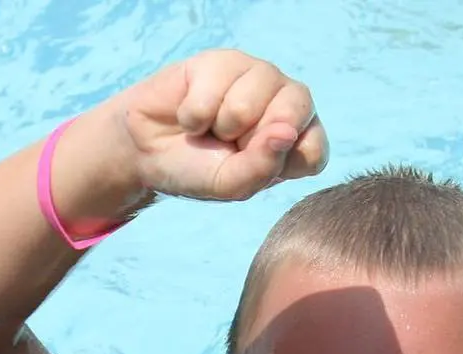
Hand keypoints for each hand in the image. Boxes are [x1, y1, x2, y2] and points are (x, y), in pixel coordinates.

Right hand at [115, 49, 327, 200]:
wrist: (148, 152)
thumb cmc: (196, 170)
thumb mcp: (229, 185)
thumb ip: (261, 168)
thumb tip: (287, 132)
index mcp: (295, 140)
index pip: (314, 149)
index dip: (282, 162)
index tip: (252, 167)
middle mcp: (284, 103)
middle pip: (294, 110)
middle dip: (252, 138)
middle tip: (228, 145)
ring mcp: (257, 76)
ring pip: (250, 100)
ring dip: (218, 125)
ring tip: (208, 129)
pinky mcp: (225, 59)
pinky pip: (214, 89)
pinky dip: (193, 114)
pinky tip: (190, 115)